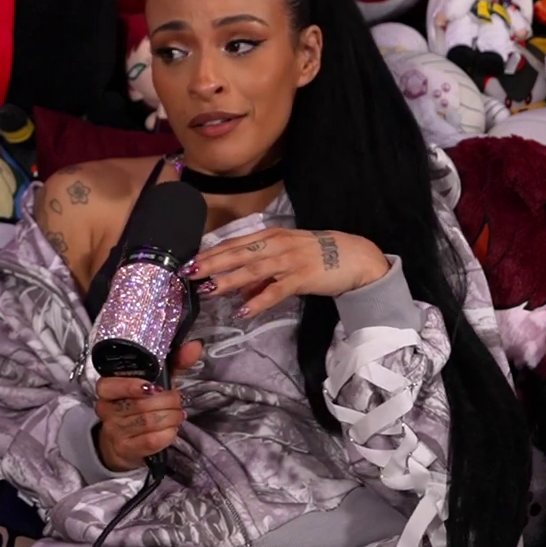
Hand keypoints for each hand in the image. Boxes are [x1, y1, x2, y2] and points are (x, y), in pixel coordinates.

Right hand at [93, 340, 201, 472]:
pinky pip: (152, 440)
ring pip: (148, 422)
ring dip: (171, 417)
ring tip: (177, 414)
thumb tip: (195, 346)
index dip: (132, 386)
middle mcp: (106, 409)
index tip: (154, 386)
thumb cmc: (140, 404)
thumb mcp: (155, 381)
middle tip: (178, 402)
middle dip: (167, 402)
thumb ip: (174, 363)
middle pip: (139, 404)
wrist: (124, 441)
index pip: (111, 385)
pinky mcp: (125, 448)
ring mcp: (114, 430)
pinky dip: (168, 434)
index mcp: (108, 388)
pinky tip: (172, 428)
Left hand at [184, 228, 390, 318]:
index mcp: (270, 236)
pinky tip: (243, 310)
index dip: (210, 252)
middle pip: (237, 253)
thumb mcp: (285, 259)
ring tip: (208, 290)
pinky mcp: (303, 277)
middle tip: (188, 273)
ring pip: (253, 270)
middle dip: (211, 263)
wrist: (356, 257)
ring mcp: (290, 260)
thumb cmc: (317, 256)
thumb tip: (238, 293)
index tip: (188, 261)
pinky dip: (259, 300)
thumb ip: (261, 275)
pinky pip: (277, 290)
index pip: (233, 243)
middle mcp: (277, 244)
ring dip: (229, 280)